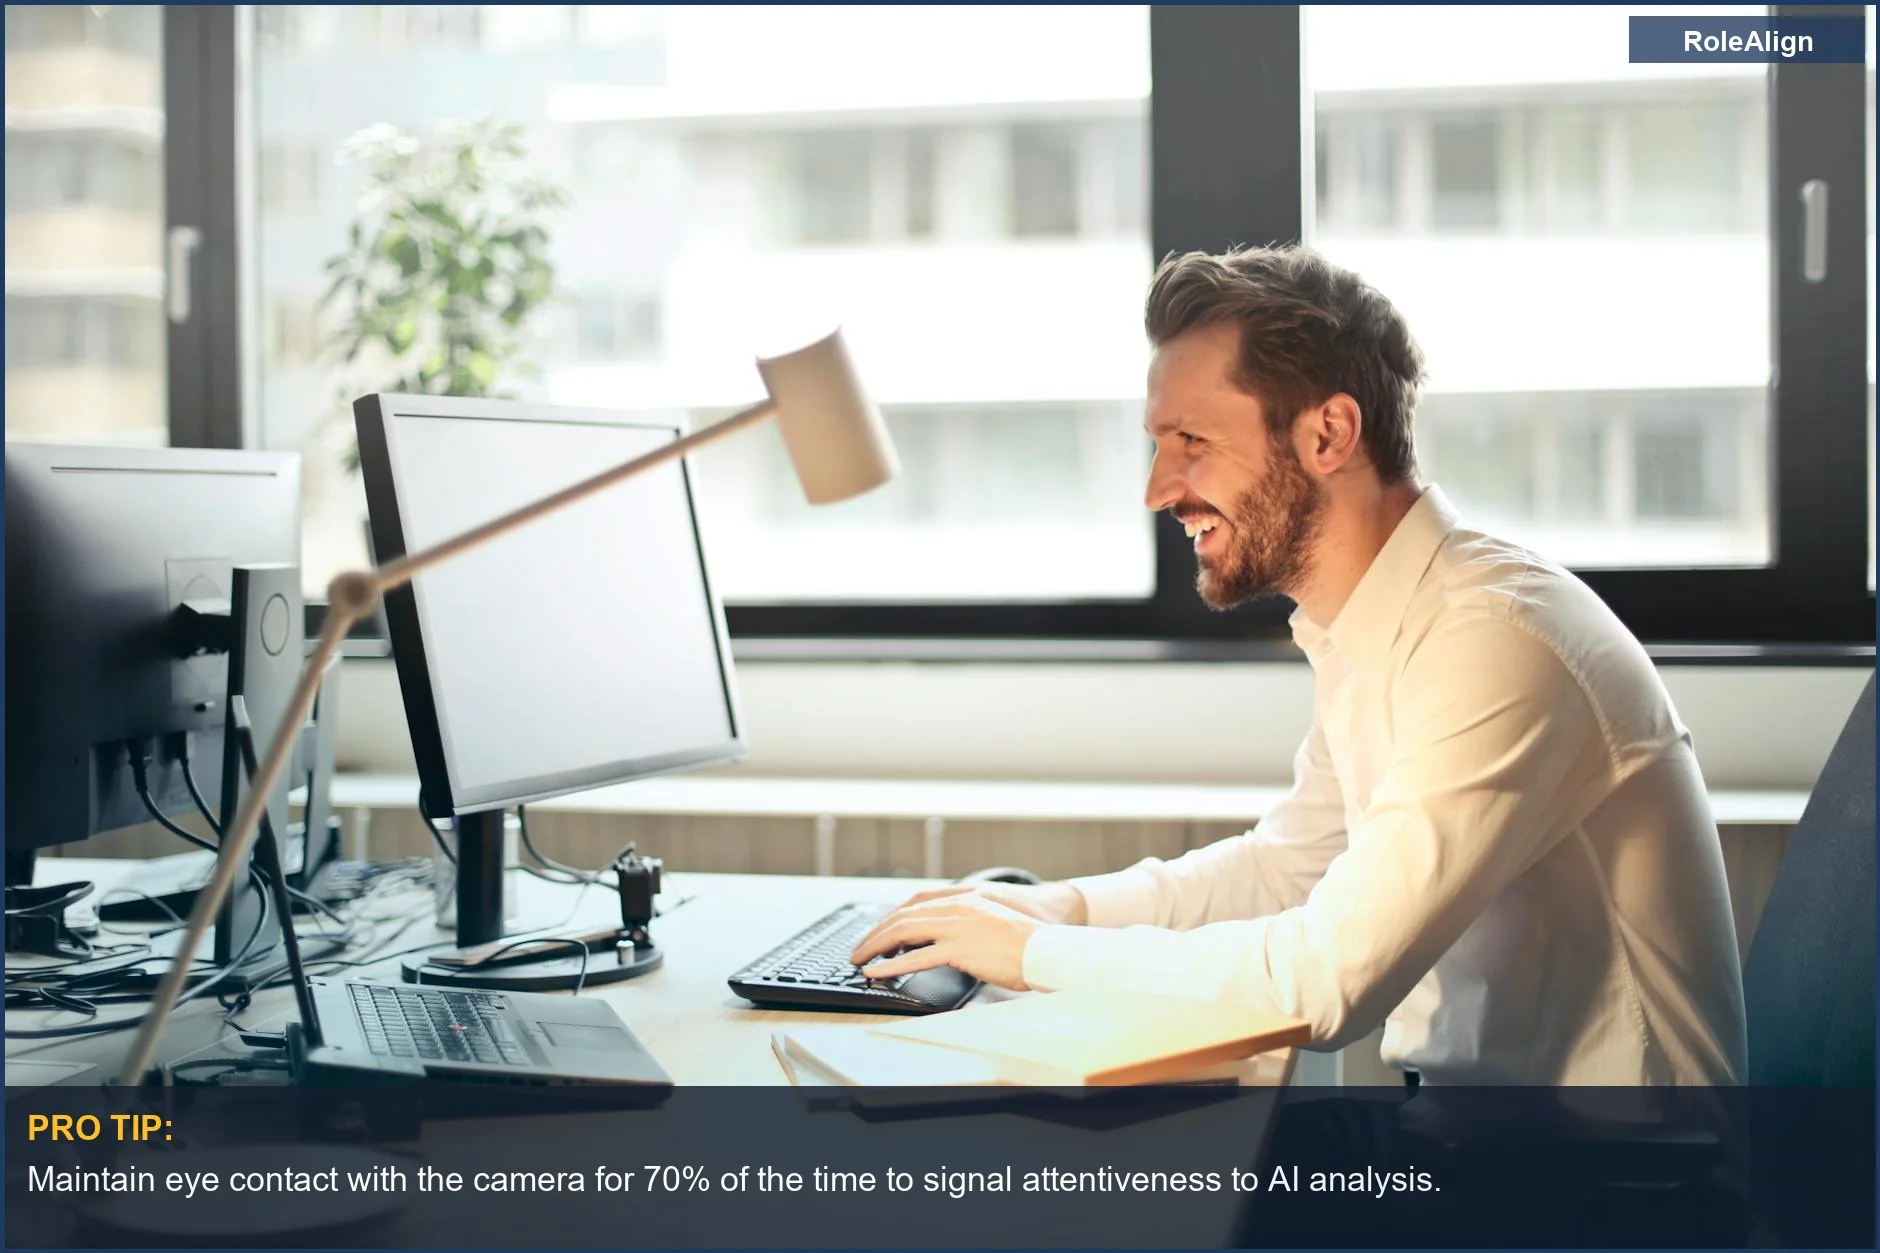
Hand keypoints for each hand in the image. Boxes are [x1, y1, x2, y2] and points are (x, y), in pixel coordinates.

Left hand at [848, 882, 1086, 990]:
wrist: (1050, 948)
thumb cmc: (1029, 941)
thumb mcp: (994, 922)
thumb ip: (969, 924)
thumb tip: (948, 940)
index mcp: (966, 898)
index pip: (917, 901)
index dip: (893, 915)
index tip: (879, 930)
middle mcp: (958, 907)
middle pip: (904, 915)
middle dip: (877, 932)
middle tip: (860, 949)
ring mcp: (958, 926)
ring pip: (904, 931)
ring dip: (876, 946)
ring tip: (860, 960)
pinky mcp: (961, 948)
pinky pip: (917, 957)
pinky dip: (892, 965)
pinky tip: (878, 972)